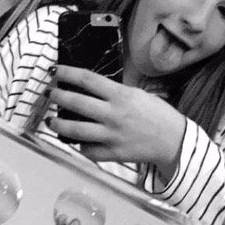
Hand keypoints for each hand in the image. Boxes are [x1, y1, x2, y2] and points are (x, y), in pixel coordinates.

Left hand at [49, 65, 185, 180]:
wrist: (175, 140)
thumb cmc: (158, 114)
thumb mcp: (138, 94)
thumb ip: (115, 92)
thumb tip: (91, 87)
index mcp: (121, 96)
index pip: (87, 80)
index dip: (68, 73)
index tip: (56, 71)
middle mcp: (114, 114)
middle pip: (77, 103)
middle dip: (58, 97)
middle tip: (49, 93)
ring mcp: (112, 136)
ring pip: (77, 130)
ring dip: (59, 125)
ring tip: (51, 121)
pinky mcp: (114, 153)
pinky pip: (89, 151)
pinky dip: (80, 147)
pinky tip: (75, 142)